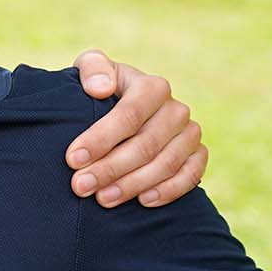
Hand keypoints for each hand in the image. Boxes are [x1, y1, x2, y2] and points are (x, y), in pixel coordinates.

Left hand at [67, 49, 207, 207]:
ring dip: (132, 184)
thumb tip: (101, 88)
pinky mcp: (198, 155)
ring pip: (166, 164)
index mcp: (153, 87)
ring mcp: (190, 134)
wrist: (121, 109)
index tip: (73, 159)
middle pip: (146, 145)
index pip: (129, 115)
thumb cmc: (102, 90)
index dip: (101, 139)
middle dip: (110, 169)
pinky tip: (143, 201)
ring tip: (102, 198)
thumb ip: (93, 69)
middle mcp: (176, 110)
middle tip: (80, 186)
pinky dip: (168, 191)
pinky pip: (190, 176)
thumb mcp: (91, 69)